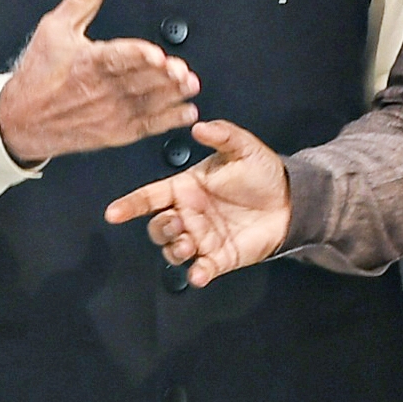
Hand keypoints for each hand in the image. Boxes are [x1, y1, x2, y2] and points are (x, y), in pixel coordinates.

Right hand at [0, 0, 199, 165]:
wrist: (18, 121)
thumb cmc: (38, 72)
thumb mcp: (56, 26)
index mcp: (87, 62)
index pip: (116, 57)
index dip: (138, 56)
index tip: (156, 55)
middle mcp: (100, 90)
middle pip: (138, 80)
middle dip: (163, 76)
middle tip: (181, 71)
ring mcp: (109, 113)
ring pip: (147, 103)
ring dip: (171, 96)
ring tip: (189, 86)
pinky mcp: (116, 133)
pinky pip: (148, 127)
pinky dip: (169, 121)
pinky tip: (186, 112)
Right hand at [105, 119, 290, 286]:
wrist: (290, 199)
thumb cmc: (261, 172)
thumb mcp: (243, 147)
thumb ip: (222, 135)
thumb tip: (198, 126)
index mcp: (187, 188)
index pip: (151, 196)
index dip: (131, 204)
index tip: (112, 213)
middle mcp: (189, 215)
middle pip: (158, 227)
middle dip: (160, 228)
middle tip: (179, 222)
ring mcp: (203, 238)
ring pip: (173, 251)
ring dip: (174, 250)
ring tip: (190, 243)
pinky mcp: (219, 258)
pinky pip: (201, 271)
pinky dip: (197, 275)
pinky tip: (200, 272)